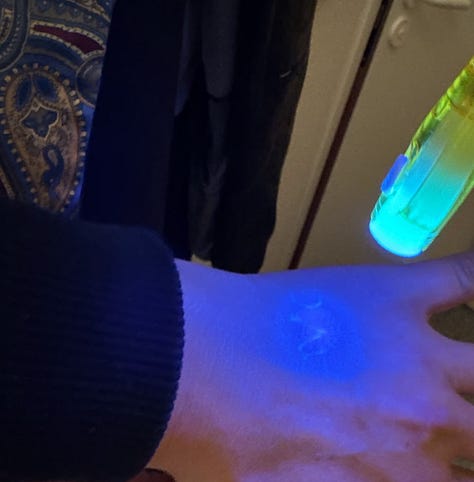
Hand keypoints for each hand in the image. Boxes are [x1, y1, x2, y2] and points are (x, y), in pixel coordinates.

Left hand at [150, 252, 473, 481]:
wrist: (197, 366)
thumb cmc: (226, 445)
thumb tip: (342, 474)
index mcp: (398, 480)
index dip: (449, 470)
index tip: (443, 460)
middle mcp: (427, 424)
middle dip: (468, 431)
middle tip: (449, 417)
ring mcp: (417, 353)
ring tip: (466, 369)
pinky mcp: (394, 295)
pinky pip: (462, 280)